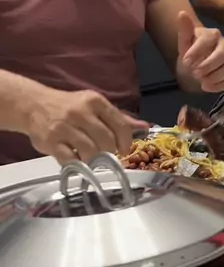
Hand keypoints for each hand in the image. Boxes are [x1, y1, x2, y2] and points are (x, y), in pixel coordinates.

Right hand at [25, 87, 147, 165]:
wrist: (35, 105)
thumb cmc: (70, 106)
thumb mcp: (95, 105)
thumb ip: (118, 118)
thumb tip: (145, 127)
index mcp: (95, 101)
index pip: (120, 125)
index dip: (126, 142)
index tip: (123, 150)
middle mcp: (80, 112)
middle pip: (106, 141)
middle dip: (110, 153)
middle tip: (106, 155)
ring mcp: (64, 127)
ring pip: (90, 152)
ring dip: (94, 160)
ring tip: (91, 158)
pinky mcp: (50, 142)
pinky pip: (70, 160)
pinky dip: (77, 164)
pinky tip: (77, 159)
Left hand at [177, 12, 223, 92]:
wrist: (197, 61)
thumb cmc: (192, 49)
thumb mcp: (185, 41)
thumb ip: (184, 29)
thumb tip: (181, 13)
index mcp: (213, 35)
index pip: (209, 39)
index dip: (197, 50)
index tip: (185, 61)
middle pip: (222, 54)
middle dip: (207, 65)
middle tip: (194, 73)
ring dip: (215, 76)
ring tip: (201, 81)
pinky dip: (219, 85)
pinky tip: (206, 87)